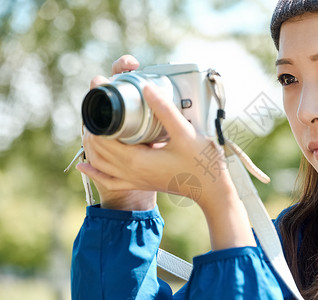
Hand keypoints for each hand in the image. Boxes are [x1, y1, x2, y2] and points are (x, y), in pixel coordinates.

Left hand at [78, 55, 255, 248]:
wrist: (211, 189)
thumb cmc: (201, 163)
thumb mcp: (184, 133)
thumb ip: (164, 110)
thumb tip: (146, 87)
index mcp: (137, 160)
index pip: (103, 137)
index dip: (97, 116)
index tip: (102, 97)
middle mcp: (130, 172)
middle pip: (98, 148)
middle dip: (94, 126)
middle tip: (100, 105)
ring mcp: (134, 180)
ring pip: (100, 163)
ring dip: (93, 145)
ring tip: (93, 125)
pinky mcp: (140, 183)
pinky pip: (109, 180)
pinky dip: (95, 171)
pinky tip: (86, 165)